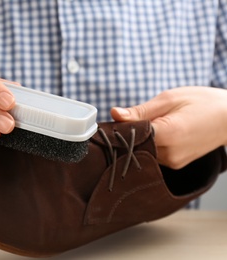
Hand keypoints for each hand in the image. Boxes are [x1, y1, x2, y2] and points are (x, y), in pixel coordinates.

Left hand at [111, 87, 226, 168]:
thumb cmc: (203, 102)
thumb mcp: (170, 98)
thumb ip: (141, 110)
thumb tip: (115, 114)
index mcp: (170, 134)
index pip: (130, 137)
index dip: (119, 129)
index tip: (114, 121)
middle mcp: (171, 154)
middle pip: (134, 147)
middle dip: (128, 134)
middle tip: (132, 119)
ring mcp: (174, 162)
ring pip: (142, 152)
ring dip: (140, 139)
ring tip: (152, 123)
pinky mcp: (175, 164)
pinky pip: (153, 155)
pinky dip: (149, 144)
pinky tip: (157, 133)